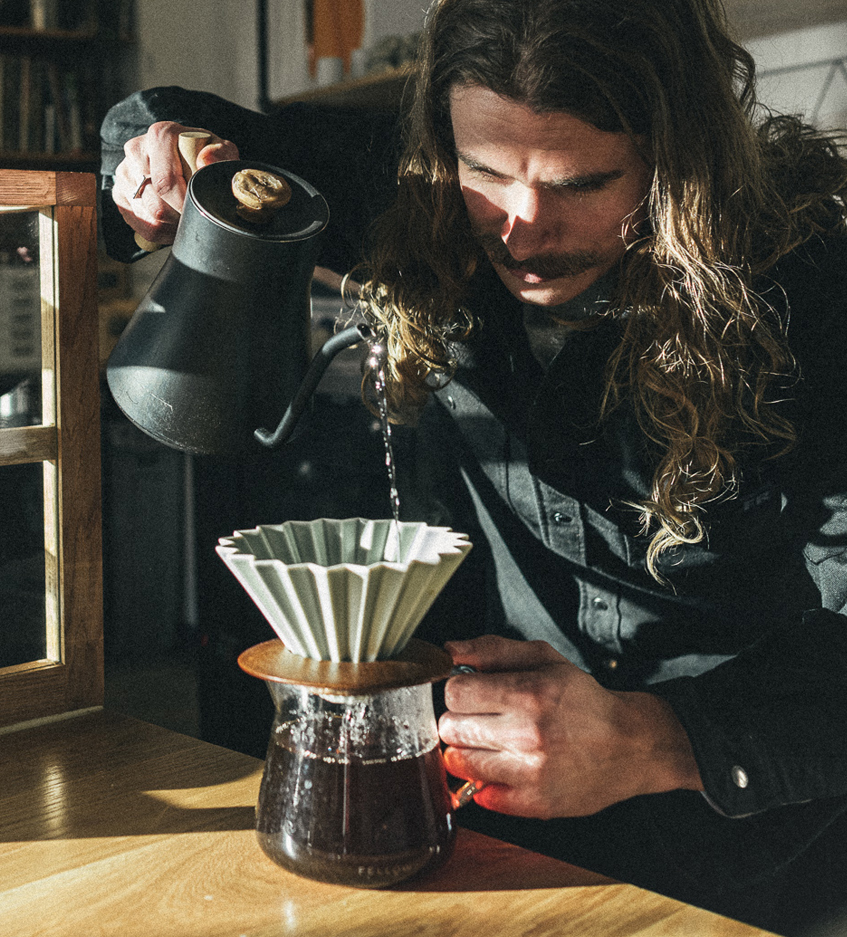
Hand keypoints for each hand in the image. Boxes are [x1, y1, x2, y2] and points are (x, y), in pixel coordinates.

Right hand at [112, 121, 239, 245]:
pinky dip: (162, 231)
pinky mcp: (120, 193)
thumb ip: (220, 154)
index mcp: (160, 136)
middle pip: (157, 204)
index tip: (199, 212)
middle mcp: (136, 150)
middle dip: (180, 218)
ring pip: (150, 218)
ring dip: (173, 226)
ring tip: (186, 216)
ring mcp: (124, 173)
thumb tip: (206, 161)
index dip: (184, 204)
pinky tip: (174, 221)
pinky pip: (141, 225)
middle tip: (197, 217)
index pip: (166, 181)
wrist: (187, 159)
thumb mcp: (222, 151)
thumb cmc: (205, 157)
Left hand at [439, 635, 702, 818]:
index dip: (458, 690)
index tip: (469, 693)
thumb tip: (448, 652)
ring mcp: (530, 773)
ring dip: (468, 751)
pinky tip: (503, 767)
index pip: (455, 692)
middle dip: (459, 720)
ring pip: (459, 763)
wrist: (631, 745)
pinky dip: (484, 782)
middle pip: (450, 728)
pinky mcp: (534, 804)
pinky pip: (481, 796)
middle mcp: (528, 733)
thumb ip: (492, 649)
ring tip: (491, 742)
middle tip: (481, 718)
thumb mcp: (544, 658)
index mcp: (529, 692)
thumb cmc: (584, 700)